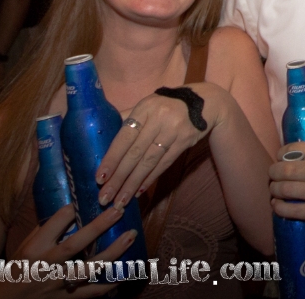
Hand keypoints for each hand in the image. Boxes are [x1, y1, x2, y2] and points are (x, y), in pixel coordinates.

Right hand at [0, 204, 135, 298]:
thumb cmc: (16, 270)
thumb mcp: (25, 247)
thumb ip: (47, 230)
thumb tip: (73, 207)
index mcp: (34, 249)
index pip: (55, 223)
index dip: (73, 208)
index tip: (90, 195)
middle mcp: (46, 265)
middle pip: (75, 244)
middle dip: (99, 226)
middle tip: (119, 209)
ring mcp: (57, 284)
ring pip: (88, 269)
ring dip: (112, 253)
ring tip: (130, 236)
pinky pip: (92, 292)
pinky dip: (110, 283)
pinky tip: (126, 271)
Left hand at [95, 82, 229, 208]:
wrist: (205, 102)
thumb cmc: (167, 104)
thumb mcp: (147, 104)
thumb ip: (127, 118)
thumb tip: (102, 134)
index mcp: (145, 109)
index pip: (125, 137)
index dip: (112, 159)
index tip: (99, 178)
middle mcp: (159, 120)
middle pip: (136, 153)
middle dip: (119, 178)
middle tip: (105, 198)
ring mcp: (174, 132)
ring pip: (149, 162)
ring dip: (133, 184)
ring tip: (120, 201)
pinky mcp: (184, 142)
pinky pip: (164, 164)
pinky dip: (150, 179)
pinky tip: (138, 191)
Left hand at [269, 135, 304, 226]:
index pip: (293, 149)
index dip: (281, 155)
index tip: (280, 159)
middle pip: (285, 170)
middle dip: (273, 173)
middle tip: (273, 176)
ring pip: (286, 189)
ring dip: (274, 190)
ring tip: (275, 191)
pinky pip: (292, 210)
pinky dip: (279, 208)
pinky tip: (277, 206)